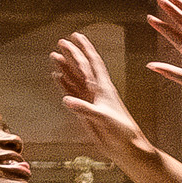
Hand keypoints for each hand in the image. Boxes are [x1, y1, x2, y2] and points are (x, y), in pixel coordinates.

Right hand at [50, 33, 147, 153]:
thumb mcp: (104, 118)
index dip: (85, 48)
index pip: (93, 62)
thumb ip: (85, 109)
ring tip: (54, 56)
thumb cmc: (122, 131)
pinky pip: (72, 93)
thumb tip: (66, 100)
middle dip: (72, 53)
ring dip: (65, 67)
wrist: (126, 147)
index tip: (77, 36)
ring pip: (75, 78)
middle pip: (82, 67)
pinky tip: (57, 77)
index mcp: (104, 88)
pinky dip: (64, 84)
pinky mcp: (85, 110)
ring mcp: (90, 100)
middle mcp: (97, 91)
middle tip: (61, 41)